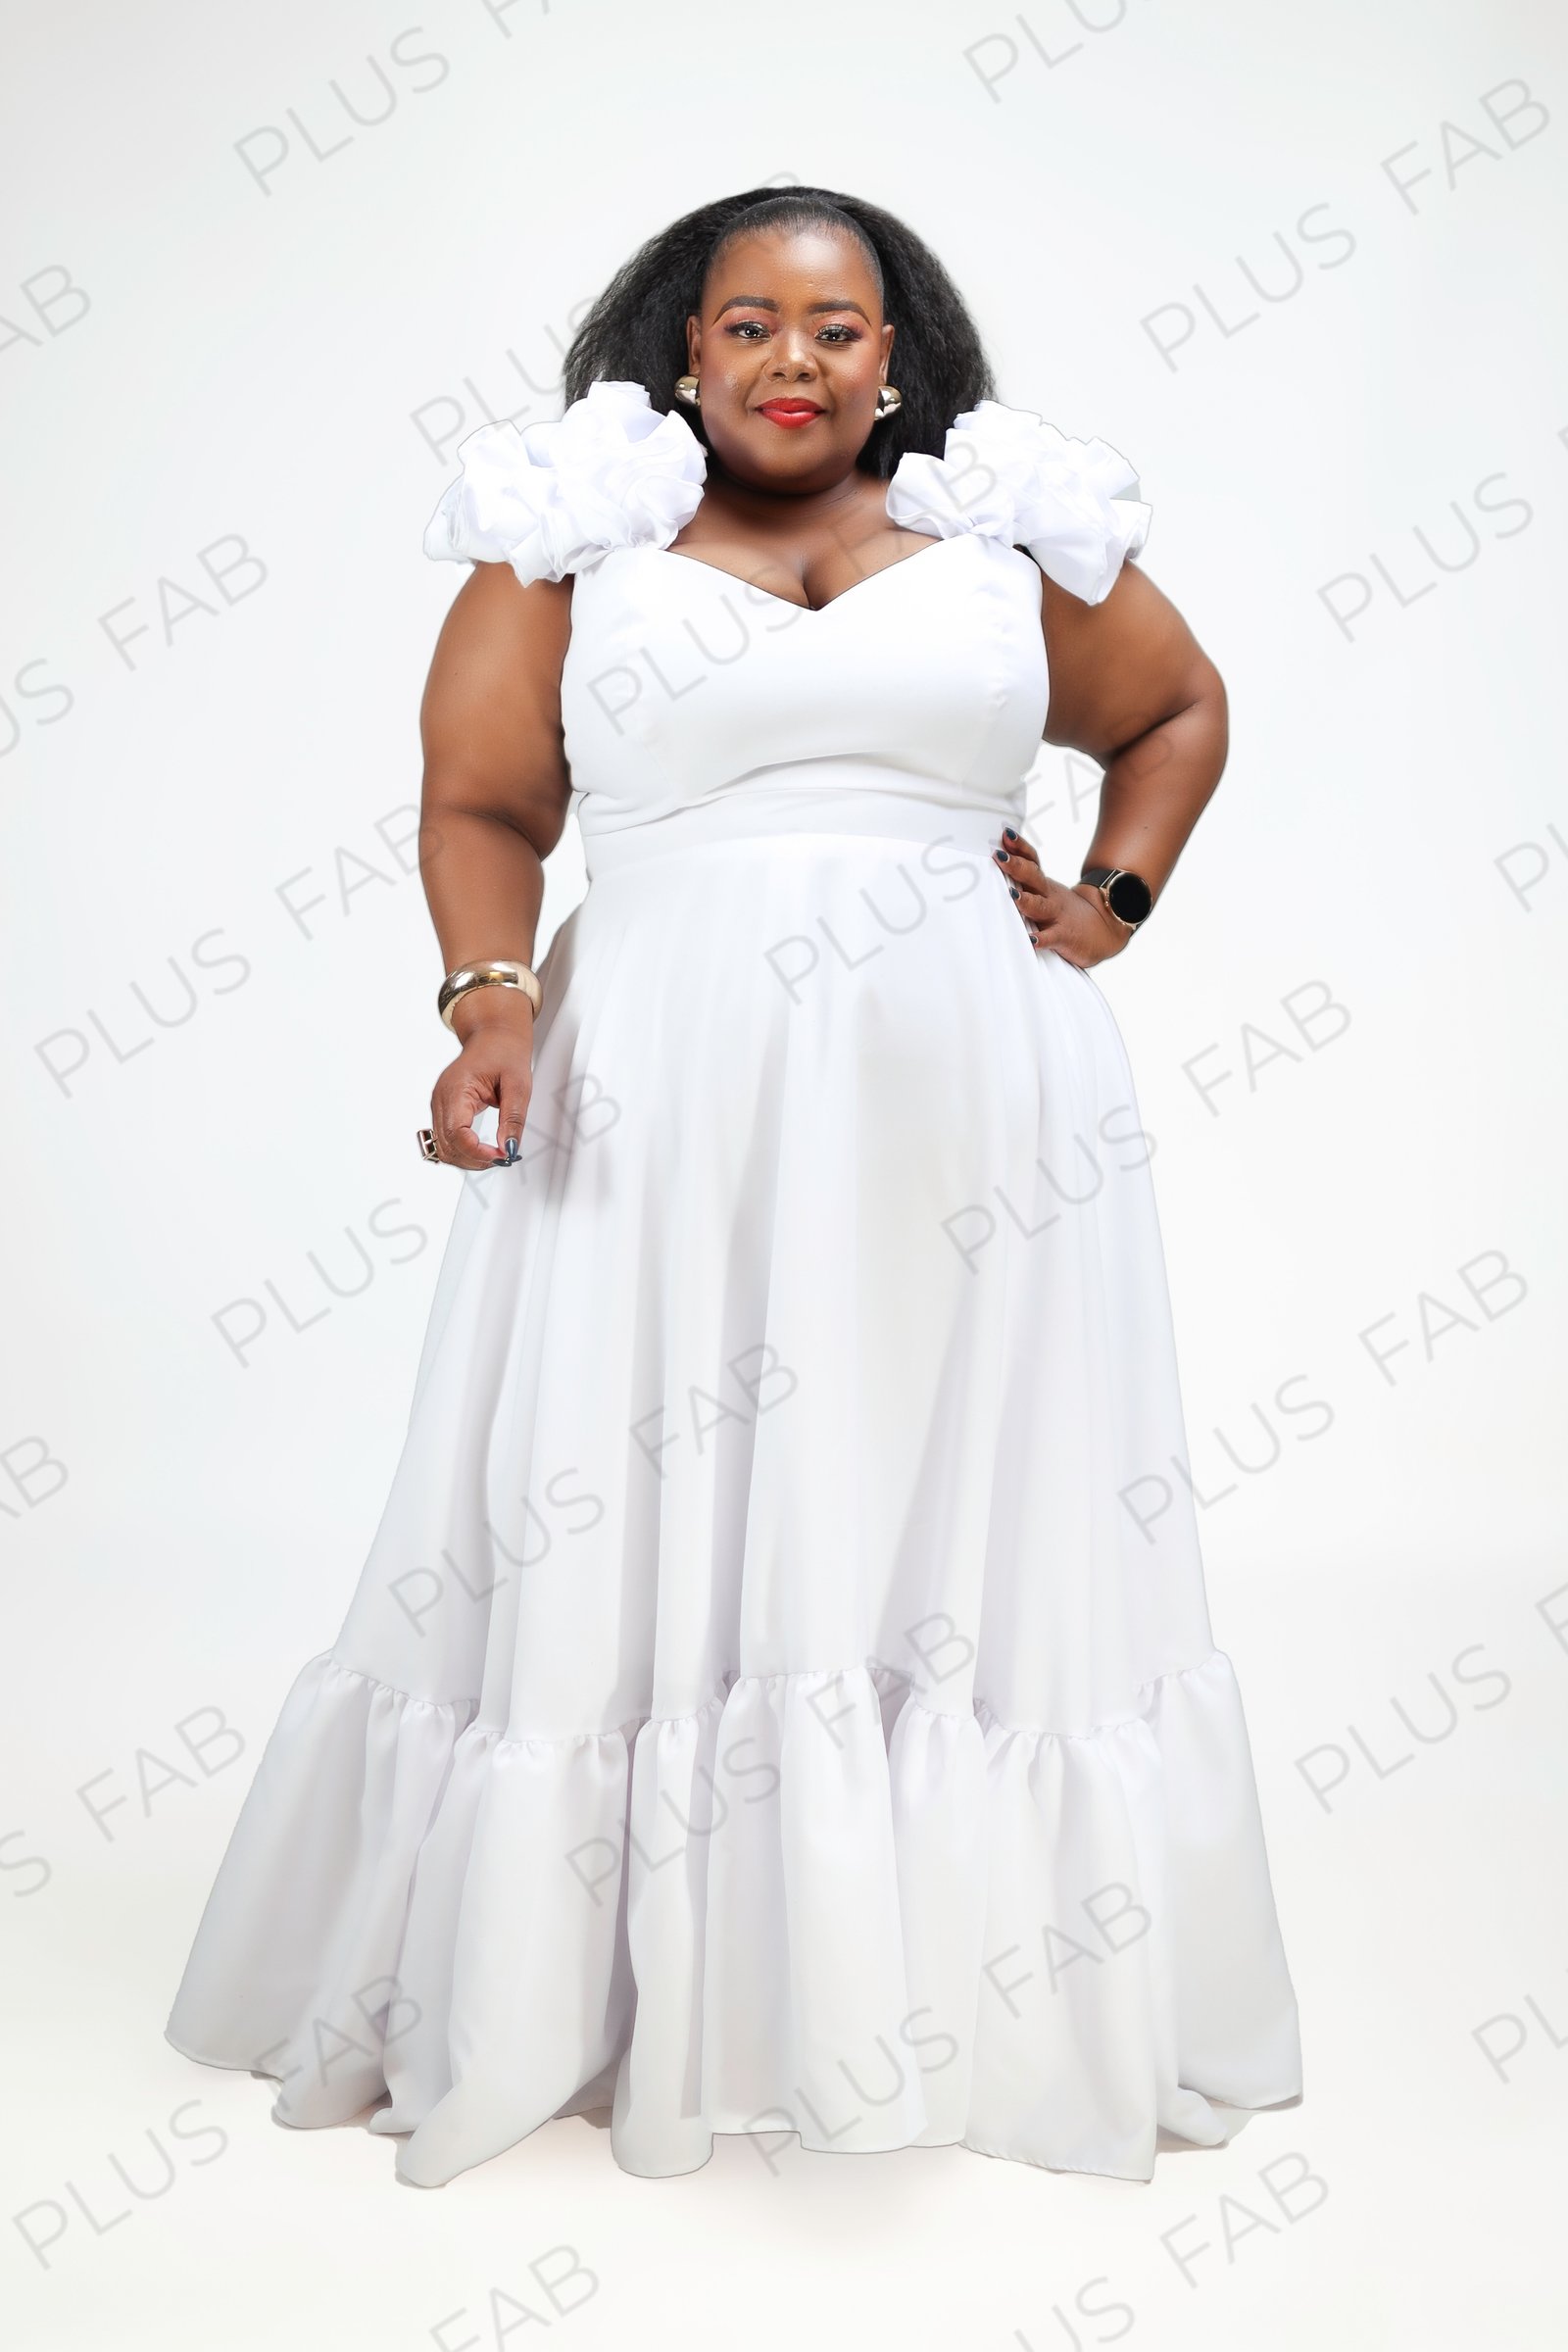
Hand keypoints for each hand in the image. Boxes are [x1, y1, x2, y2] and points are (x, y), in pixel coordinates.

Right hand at [429, 998, 533, 1168]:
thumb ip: (513, 1119)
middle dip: (474, 1159)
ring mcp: (439, 1105)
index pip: (456, 1132)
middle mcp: (441, 1098)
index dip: (476, 1152)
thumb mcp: (519, 1085)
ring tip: (494, 1155)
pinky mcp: (444, 1110)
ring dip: (468, 1159)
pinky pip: (447, 1139)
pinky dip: (464, 1150)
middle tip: (502, 1158)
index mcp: (456, 1088)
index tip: (500, 1156)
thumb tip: (508, 1148)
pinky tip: (482, 1150)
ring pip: (444, 1147)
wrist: (493, 1036)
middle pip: (447, 1144)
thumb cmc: (504, 1053)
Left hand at [994, 828, 1134, 969]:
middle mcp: (1049, 896)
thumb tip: (1000, 860)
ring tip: (1014, 895)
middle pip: (1033, 877)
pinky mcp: (1063, 936)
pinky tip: (1031, 940)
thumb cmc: (1063, 911)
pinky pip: (1051, 938)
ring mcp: (1057, 915)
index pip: (1032, 860)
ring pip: (1040, 906)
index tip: (1005, 834)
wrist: (1103, 929)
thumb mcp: (1045, 891)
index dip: (1019, 847)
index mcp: (1043, 884)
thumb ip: (1025, 879)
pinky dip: (1041, 939)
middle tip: (1001, 856)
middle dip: (1016, 866)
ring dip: (1026, 900)